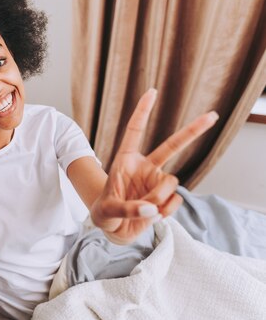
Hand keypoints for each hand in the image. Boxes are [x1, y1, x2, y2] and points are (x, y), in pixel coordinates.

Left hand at [90, 89, 218, 243]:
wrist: (115, 227)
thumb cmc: (105, 211)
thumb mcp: (108, 210)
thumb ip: (128, 209)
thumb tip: (153, 210)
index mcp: (126, 159)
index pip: (135, 131)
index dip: (143, 111)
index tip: (152, 92)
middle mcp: (145, 166)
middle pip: (172, 145)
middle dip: (193, 131)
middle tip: (213, 115)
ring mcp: (157, 181)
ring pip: (170, 183)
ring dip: (157, 198)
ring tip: (143, 209)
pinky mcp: (166, 197)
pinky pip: (174, 200)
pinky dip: (165, 211)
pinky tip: (153, 215)